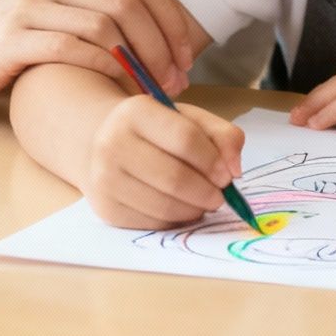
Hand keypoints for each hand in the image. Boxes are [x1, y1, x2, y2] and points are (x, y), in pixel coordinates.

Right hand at [0, 0, 194, 100]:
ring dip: (138, 61)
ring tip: (152, 90)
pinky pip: (71, 47)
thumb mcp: (62, 11)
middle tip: (175, 80)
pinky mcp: (12, 37)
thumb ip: (105, 10)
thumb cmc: (19, 38)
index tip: (187, 56)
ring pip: (104, 24)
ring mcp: (31, 4)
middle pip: (128, 3)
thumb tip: (170, 37)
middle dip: (161, 45)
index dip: (172, 20)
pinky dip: (103, 67)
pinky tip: (118, 86)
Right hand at [81, 97, 244, 228]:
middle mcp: (113, 144)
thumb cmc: (154, 130)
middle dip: (207, 192)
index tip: (228, 175)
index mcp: (136, 112)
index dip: (213, 161)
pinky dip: (175, 220)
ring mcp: (105, 179)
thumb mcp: (188, 119)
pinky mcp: (106, 208)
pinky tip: (181, 208)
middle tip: (221, 196)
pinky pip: (152, 223)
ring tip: (203, 202)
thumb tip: (234, 169)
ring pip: (164, 206)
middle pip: (175, 177)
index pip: (185, 138)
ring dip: (194, 210)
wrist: (101, 143)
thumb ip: (222, 136)